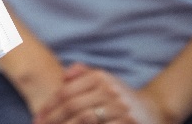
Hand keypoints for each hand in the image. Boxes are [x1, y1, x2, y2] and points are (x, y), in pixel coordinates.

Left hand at [36, 63, 167, 123]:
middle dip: (54, 119)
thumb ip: (83, 73)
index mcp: (101, 78)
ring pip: (85, 120)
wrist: (152, 112)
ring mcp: (120, 108)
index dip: (50, 106)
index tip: (38, 117)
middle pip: (73, 106)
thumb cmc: (119, 97)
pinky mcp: (127, 123)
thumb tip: (64, 75)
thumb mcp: (104, 80)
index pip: (67, 91)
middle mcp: (110, 90)